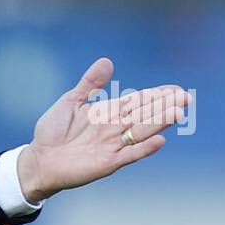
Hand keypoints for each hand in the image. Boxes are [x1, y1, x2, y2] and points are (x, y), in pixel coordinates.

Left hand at [18, 57, 188, 202]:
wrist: (39, 159)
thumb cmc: (54, 131)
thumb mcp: (71, 101)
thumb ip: (90, 84)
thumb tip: (107, 61)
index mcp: (109, 112)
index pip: (139, 101)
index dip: (157, 95)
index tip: (177, 89)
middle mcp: (116, 129)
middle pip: (146, 115)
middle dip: (165, 106)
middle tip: (185, 97)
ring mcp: (114, 146)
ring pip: (142, 132)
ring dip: (160, 123)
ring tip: (179, 112)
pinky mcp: (107, 163)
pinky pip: (129, 155)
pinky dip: (144, 149)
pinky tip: (160, 140)